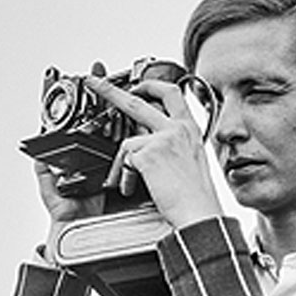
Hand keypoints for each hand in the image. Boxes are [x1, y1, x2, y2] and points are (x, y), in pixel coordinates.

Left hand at [85, 71, 223, 228]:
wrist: (199, 211)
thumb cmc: (196, 194)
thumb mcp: (191, 159)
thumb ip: (174, 144)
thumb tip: (148, 140)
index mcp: (189, 128)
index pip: (171, 93)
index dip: (151, 86)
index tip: (138, 87)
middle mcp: (177, 129)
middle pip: (139, 100)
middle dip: (112, 91)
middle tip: (96, 83)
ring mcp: (163, 139)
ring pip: (128, 140)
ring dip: (121, 161)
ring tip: (123, 178)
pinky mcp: (150, 154)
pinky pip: (126, 161)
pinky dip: (125, 176)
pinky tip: (132, 187)